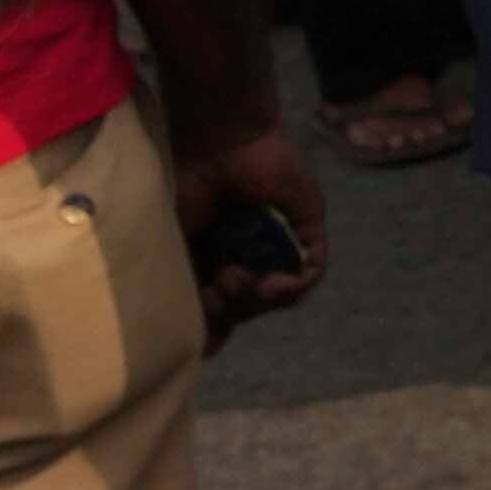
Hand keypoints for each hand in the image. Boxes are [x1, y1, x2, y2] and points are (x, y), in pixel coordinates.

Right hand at [178, 122, 326, 337]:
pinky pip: (312, 270)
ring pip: (280, 294)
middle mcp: (252, 254)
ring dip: (258, 301)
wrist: (217, 143)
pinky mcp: (308, 228)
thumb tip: (208, 347)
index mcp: (218, 257)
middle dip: (233, 310)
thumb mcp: (178, 249)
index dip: (217, 325)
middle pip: (252, 307)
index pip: (227, 309)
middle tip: (217, 287)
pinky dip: (293, 285)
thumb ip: (190, 291)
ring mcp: (281, 243)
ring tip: (234, 278)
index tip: (206, 330)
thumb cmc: (188, 187)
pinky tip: (271, 284)